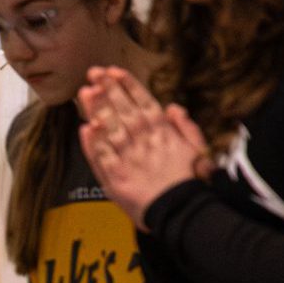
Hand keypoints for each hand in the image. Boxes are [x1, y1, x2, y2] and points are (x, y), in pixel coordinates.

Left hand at [78, 67, 209, 225]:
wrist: (182, 211)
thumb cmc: (191, 180)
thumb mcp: (197, 149)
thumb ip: (184, 126)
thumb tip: (173, 106)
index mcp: (163, 132)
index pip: (143, 103)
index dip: (128, 86)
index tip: (114, 71)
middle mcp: (144, 141)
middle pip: (123, 111)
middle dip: (108, 90)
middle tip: (94, 72)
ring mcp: (129, 158)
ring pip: (110, 129)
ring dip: (98, 109)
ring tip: (86, 91)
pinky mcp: (116, 177)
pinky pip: (103, 157)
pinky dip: (95, 143)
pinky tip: (86, 128)